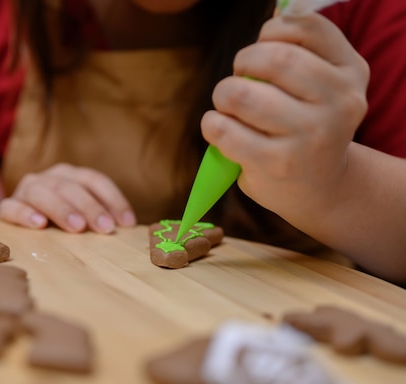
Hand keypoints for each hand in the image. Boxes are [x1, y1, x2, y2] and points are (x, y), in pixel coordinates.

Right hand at [0, 163, 136, 232]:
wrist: (16, 223)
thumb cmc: (57, 222)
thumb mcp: (80, 216)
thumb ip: (98, 219)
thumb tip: (126, 230)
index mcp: (70, 175)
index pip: (94, 180)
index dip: (113, 199)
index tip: (127, 224)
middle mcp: (48, 178)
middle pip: (70, 186)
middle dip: (90, 207)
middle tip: (105, 228)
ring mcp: (26, 190)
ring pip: (41, 193)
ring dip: (61, 209)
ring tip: (77, 227)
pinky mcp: (6, 207)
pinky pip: (11, 207)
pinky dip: (24, 214)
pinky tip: (38, 225)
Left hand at [200, 13, 368, 216]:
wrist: (321, 189)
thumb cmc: (307, 129)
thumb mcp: (321, 88)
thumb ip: (299, 52)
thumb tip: (272, 16)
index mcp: (350, 72)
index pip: (307, 29)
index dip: (272, 32)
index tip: (263, 49)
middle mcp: (339, 102)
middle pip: (272, 59)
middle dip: (242, 62)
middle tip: (239, 79)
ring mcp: (310, 135)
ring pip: (241, 93)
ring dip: (223, 94)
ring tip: (229, 107)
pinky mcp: (277, 163)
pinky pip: (223, 129)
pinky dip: (212, 125)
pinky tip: (221, 130)